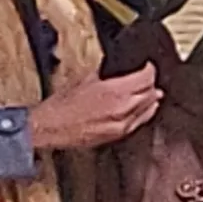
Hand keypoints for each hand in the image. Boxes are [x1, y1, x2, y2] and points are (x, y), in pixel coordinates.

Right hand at [28, 64, 159, 152]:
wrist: (50, 127)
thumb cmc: (62, 105)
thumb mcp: (84, 80)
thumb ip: (105, 73)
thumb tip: (115, 68)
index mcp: (115, 91)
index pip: (146, 78)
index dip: (149, 69)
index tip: (148, 66)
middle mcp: (123, 108)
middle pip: (150, 93)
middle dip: (150, 84)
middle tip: (148, 78)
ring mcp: (123, 123)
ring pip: (149, 108)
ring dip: (150, 98)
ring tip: (152, 92)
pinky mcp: (119, 135)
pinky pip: (140, 122)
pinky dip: (145, 112)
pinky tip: (144, 108)